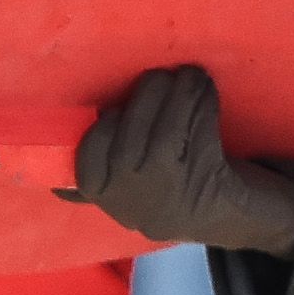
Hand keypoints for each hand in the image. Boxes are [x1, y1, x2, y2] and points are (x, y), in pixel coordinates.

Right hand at [62, 63, 293, 255]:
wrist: (241, 219)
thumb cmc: (180, 192)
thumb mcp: (133, 190)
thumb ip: (100, 175)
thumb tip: (51, 166)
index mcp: (108, 200)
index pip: (86, 160)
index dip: (103, 126)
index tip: (118, 108)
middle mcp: (132, 203)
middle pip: (125, 139)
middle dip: (145, 97)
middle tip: (161, 76)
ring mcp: (167, 196)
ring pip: (162, 133)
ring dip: (177, 93)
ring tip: (189, 75)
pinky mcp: (204, 184)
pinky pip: (194, 133)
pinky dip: (200, 103)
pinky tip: (205, 89)